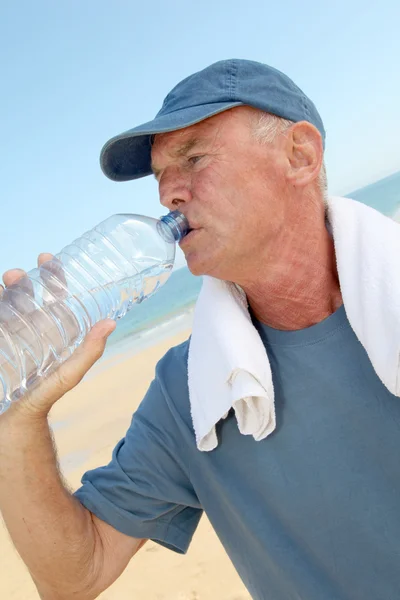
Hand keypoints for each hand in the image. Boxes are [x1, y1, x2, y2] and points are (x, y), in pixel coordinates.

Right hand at [0, 254, 115, 419]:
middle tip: (15, 274)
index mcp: (50, 331)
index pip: (53, 297)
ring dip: (3, 294)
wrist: (14, 423)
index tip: (47, 257)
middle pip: (24, 297)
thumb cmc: (44, 399)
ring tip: (3, 284)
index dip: (51, 276)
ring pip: (6, 307)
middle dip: (21, 283)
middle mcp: (28, 330)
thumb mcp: (67, 374)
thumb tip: (111, 323)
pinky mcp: (0, 345)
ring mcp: (9, 337)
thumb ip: (87, 352)